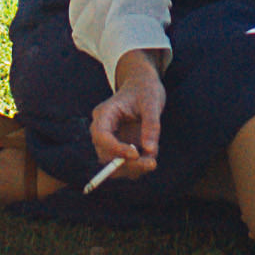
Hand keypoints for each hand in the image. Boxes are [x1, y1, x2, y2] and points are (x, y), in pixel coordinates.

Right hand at [90, 52, 165, 178]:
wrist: (143, 86)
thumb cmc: (145, 89)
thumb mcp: (152, 102)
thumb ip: (151, 125)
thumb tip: (149, 150)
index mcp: (104, 114)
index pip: (101, 136)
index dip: (115, 149)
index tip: (136, 154)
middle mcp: (104, 130)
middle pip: (105, 156)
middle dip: (127, 164)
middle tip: (151, 163)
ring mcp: (111, 141)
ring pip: (114, 165)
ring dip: (133, 169)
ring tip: (153, 160)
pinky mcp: (121, 148)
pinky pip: (126, 165)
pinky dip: (138, 167)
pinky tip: (151, 158)